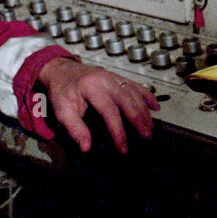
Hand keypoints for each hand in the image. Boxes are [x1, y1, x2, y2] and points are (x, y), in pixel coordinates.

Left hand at [38, 57, 158, 153]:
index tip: (123, 147)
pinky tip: (155, 106)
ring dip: (145, 111)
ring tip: (150, 128)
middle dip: (139, 120)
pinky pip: (137, 85)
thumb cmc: (62, 90)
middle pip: (128, 100)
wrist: (62, 70)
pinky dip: (148, 96)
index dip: (118, 131)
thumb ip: (74, 128)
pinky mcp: (118, 77)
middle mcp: (105, 79)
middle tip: (146, 137)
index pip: (109, 111)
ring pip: (135, 93)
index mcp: (91, 87)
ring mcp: (114, 77)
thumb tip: (86, 146)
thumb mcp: (62, 110)